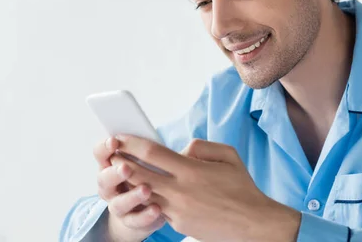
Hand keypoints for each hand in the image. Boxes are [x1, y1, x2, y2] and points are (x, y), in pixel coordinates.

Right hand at [94, 137, 165, 241]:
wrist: (143, 209)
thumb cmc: (146, 175)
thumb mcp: (145, 160)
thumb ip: (147, 149)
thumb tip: (159, 139)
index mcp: (110, 165)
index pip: (100, 153)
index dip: (105, 147)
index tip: (114, 141)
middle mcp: (109, 186)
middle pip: (104, 179)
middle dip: (114, 172)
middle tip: (126, 167)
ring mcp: (118, 205)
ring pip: (118, 203)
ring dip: (132, 196)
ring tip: (146, 189)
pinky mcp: (131, 221)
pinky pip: (135, 220)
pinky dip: (145, 215)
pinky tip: (157, 209)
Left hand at [111, 136, 300, 241]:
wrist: (253, 224)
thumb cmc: (242, 187)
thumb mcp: (228, 154)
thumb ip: (200, 146)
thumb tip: (181, 149)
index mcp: (191, 170)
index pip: (151, 152)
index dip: (132, 143)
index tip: (120, 136)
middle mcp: (179, 190)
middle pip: (139, 174)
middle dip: (120, 162)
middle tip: (109, 153)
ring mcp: (176, 210)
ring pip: (144, 193)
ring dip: (130, 182)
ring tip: (121, 171)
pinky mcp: (178, 224)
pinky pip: (158, 207)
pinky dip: (150, 197)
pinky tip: (145, 189)